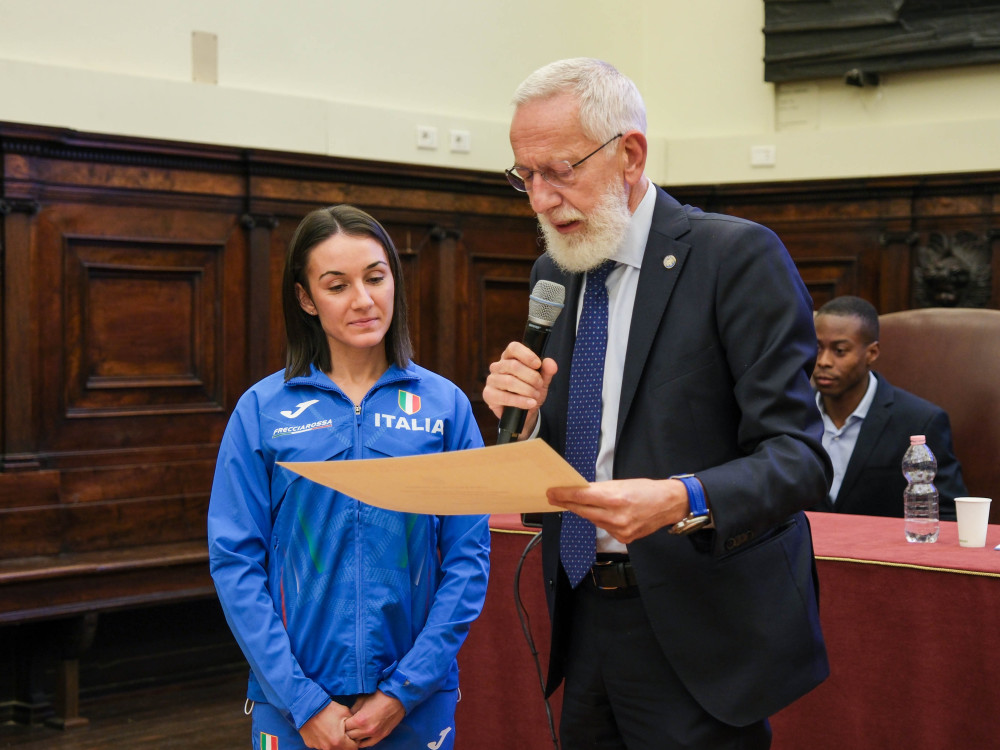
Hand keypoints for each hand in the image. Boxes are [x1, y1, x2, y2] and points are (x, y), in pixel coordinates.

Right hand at [298, 701, 357, 749]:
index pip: (353, 748)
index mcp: (339, 741)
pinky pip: (320, 745)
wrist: (307, 706)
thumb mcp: (345, 712)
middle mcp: (328, 748)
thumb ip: (353, 723)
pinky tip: (323, 729)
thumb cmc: (327, 708)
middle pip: (342, 749)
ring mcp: (318, 747)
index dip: (355, 741)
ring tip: (332, 729)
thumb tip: (357, 727)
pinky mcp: (310, 744)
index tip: (353, 734)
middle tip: (343, 732)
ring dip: (334, 742)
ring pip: (331, 748)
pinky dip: (323, 740)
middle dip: (345, 743)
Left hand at [344, 691, 404, 747]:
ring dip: (354, 737)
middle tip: (348, 725)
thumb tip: (347, 715)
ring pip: (357, 741)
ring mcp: (374, 734)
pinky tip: (360, 738)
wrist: (397, 697)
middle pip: (349, 736)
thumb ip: (353, 709)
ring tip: (354, 731)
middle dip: (347, 730)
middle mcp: (366, 730)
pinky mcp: (381, 736)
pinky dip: (362, 742)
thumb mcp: (362, 699)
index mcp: (360, 720)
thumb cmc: (379, 696)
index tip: (343, 719)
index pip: (344, 727)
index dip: (343, 722)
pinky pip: (368, 744)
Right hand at [482, 341, 557, 435]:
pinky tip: (530, 403)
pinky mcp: (489, 395)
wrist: (525, 412)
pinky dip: (520, 401)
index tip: (538, 364)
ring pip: (509, 381)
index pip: (513, 348)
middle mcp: (498, 366)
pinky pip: (504, 397)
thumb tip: (551, 363)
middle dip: (531, 377)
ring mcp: (492, 380)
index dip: (526, 355)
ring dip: (527, 390)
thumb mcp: (542, 381)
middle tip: (540, 385)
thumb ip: (547, 371)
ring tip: (536, 396)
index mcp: (509, 357)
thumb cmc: (530, 391)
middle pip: (513, 365)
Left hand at [546, 478, 690, 543]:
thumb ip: (600, 490)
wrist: (669, 504)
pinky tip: (606, 514)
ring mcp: (620, 530)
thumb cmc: (646, 490)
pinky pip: (605, 528)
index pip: (582, 497)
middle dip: (568, 503)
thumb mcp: (621, 484)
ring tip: (579, 503)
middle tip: (554, 498)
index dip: (565, 495)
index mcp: (615, 498)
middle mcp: (617, 516)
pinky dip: (602, 520)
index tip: (552, 493)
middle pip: (583, 511)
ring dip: (585, 512)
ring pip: (593, 520)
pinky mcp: (624, 538)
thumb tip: (579, 492)